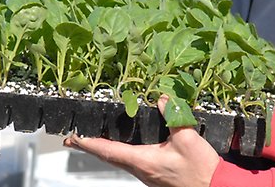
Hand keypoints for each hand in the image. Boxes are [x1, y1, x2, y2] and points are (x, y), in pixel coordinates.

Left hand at [63, 96, 219, 186]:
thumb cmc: (201, 170)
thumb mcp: (187, 138)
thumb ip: (173, 117)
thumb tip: (162, 99)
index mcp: (143, 161)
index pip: (108, 150)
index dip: (88, 143)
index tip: (73, 137)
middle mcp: (140, 170)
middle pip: (109, 157)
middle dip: (90, 146)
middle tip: (74, 139)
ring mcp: (146, 175)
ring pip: (119, 160)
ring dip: (104, 150)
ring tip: (91, 140)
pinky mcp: (154, 175)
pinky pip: (131, 162)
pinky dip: (118, 153)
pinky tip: (120, 147)